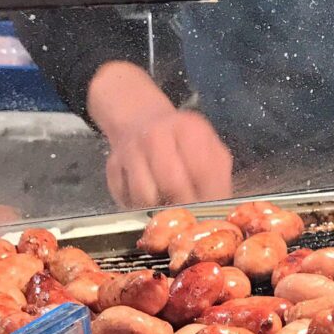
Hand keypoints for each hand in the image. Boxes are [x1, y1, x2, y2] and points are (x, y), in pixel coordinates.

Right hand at [88, 61, 232, 207]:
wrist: (140, 119)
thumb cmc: (181, 143)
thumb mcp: (208, 149)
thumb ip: (217, 176)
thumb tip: (220, 210)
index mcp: (189, 128)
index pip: (203, 170)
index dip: (208, 197)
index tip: (210, 210)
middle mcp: (157, 135)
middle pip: (173, 183)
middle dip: (183, 205)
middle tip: (187, 215)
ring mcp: (131, 149)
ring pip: (145, 195)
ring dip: (157, 209)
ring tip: (165, 206)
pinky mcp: (112, 166)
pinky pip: (125, 199)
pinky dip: (137, 207)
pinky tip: (147, 200)